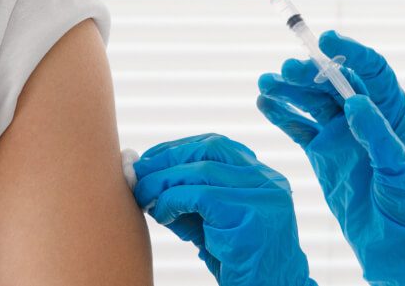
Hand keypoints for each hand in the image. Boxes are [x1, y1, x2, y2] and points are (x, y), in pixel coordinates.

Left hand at [133, 134, 316, 285]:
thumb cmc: (236, 260)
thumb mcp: (209, 221)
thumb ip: (184, 197)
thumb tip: (140, 174)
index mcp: (261, 177)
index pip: (216, 145)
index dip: (177, 148)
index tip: (149, 160)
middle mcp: (267, 182)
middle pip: (209, 150)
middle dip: (166, 158)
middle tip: (137, 175)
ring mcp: (263, 199)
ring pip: (202, 171)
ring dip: (163, 181)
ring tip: (144, 197)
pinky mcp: (251, 222)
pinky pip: (202, 198)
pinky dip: (173, 201)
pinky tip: (161, 216)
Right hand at [258, 31, 404, 285]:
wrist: (396, 239)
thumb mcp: (399, 169)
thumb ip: (377, 136)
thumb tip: (356, 102)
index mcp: (390, 110)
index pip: (372, 70)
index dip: (351, 52)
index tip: (327, 39)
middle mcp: (363, 115)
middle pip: (333, 82)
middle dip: (309, 72)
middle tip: (287, 69)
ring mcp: (340, 133)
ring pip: (311, 101)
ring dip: (289, 90)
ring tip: (265, 83)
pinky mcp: (322, 152)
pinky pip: (298, 127)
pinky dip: (281, 114)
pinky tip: (264, 103)